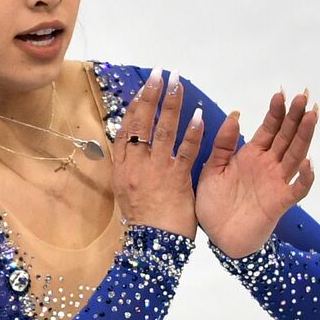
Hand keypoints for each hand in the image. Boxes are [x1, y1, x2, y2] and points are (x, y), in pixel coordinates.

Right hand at [112, 69, 204, 239]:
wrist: (153, 245)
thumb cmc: (143, 219)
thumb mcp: (126, 190)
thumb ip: (130, 166)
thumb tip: (132, 143)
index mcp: (122, 167)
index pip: (127, 128)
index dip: (136, 106)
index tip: (145, 88)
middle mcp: (136, 165)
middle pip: (142, 123)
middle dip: (152, 95)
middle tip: (161, 74)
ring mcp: (156, 170)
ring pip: (162, 130)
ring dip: (171, 104)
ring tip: (177, 83)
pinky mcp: (177, 179)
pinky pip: (185, 150)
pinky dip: (191, 132)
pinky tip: (197, 115)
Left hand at [196, 87, 317, 257]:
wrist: (217, 238)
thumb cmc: (214, 205)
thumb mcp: (212, 169)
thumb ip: (222, 144)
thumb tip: (235, 114)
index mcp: (251, 155)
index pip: (269, 128)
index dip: (276, 111)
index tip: (280, 92)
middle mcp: (268, 166)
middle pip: (286, 136)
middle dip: (295, 116)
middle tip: (304, 95)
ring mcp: (276, 182)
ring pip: (296, 155)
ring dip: (304, 136)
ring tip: (312, 115)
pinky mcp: (280, 202)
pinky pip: (298, 188)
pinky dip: (305, 176)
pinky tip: (309, 162)